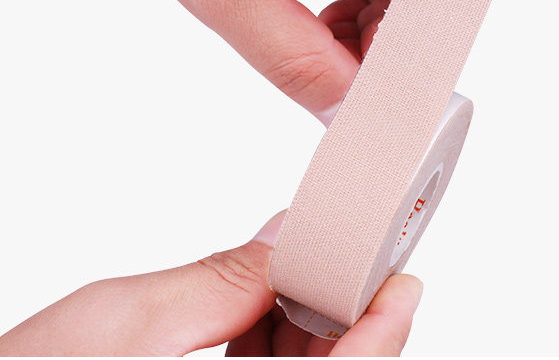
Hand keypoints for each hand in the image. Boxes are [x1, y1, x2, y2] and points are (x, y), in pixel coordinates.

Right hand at [0, 211, 422, 355]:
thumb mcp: (130, 322)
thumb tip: (286, 238)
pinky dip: (269, 344)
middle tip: (345, 261)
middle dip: (342, 318)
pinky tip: (257, 309)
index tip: (404, 284)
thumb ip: (223, 281)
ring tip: (293, 277)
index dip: (383, 330)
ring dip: (305, 329)